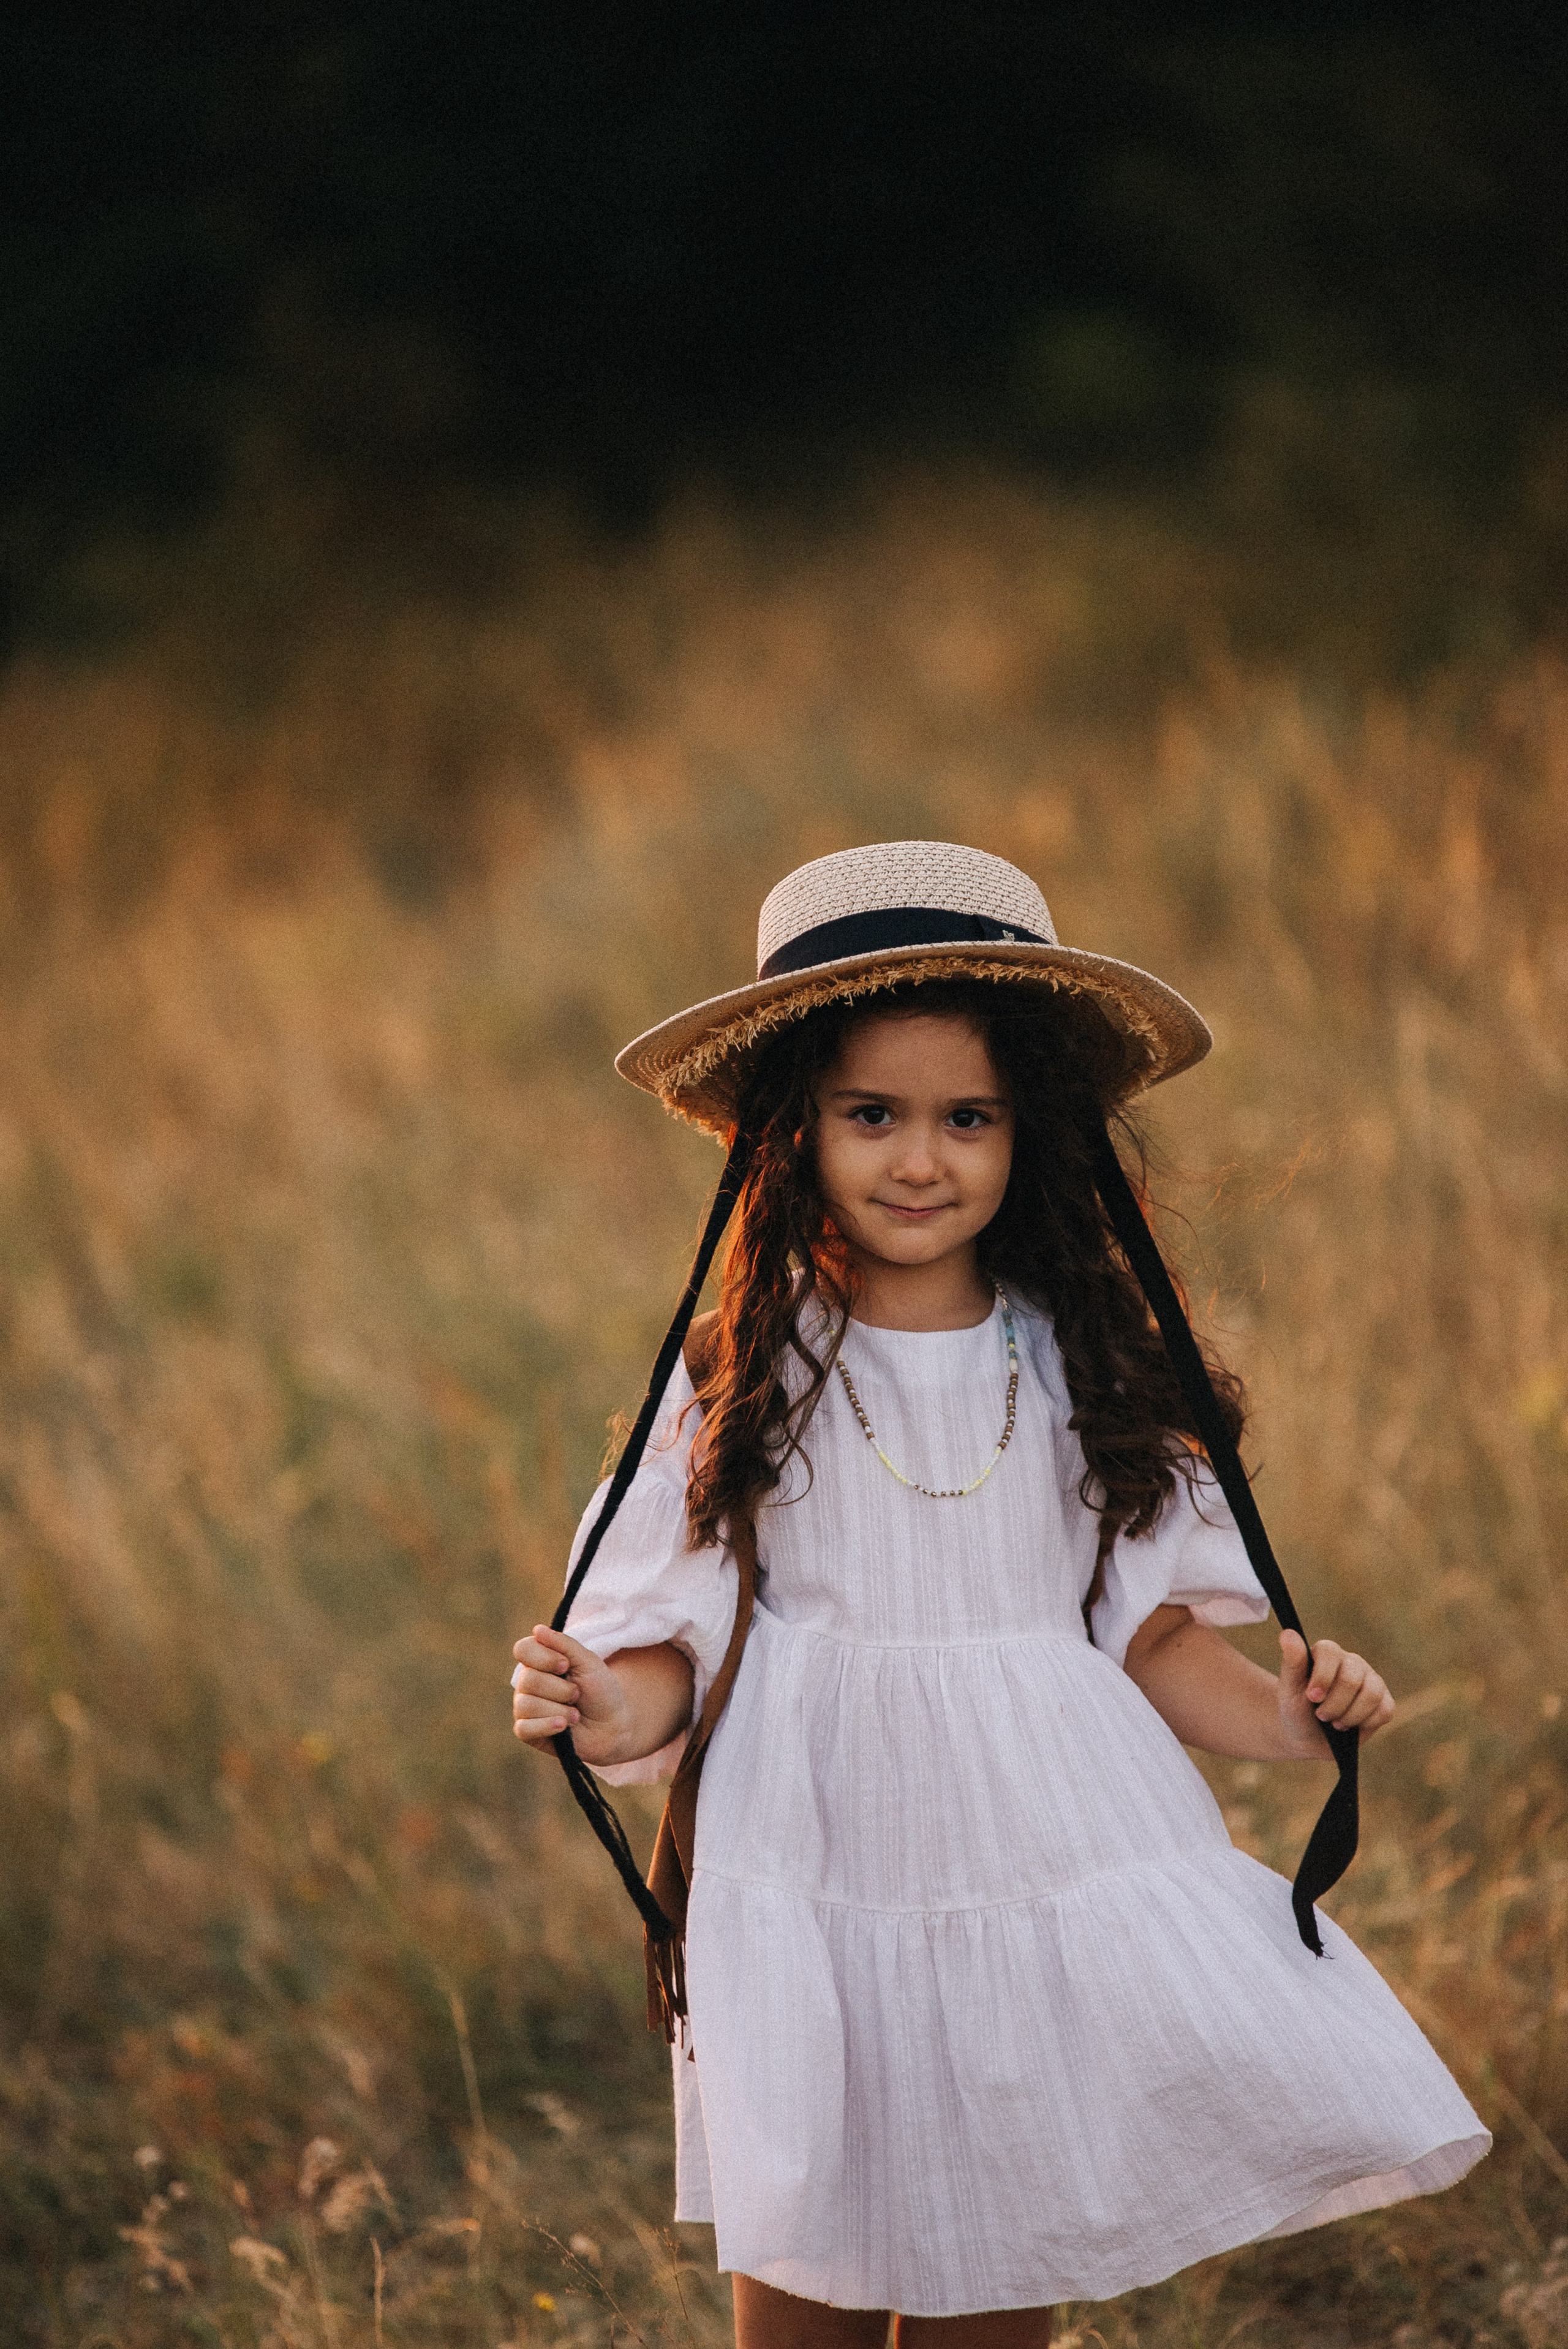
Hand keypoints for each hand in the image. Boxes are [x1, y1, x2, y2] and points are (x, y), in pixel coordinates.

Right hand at [511, 1624, 632, 1764]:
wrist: (613, 1725)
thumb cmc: (600, 1691)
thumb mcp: (588, 1662)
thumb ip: (564, 1644)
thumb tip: (537, 1629)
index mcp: (539, 1662)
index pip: (522, 1649)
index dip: (544, 1657)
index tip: (566, 1665)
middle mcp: (527, 1683)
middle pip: (528, 1679)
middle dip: (561, 1689)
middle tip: (577, 1694)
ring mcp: (525, 1708)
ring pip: (527, 1705)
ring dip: (559, 1710)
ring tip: (575, 1715)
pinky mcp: (527, 1732)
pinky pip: (523, 1728)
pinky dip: (546, 1726)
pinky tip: (563, 1726)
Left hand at [1277, 1630, 1393, 1755]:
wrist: (1310, 1738)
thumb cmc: (1297, 1710)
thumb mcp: (1289, 1690)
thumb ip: (1291, 1662)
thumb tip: (1287, 1633)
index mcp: (1327, 1653)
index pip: (1330, 1652)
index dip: (1322, 1677)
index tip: (1311, 1697)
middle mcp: (1352, 1662)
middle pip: (1351, 1678)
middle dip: (1334, 1704)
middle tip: (1321, 1716)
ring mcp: (1371, 1680)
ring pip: (1372, 1693)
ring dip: (1350, 1716)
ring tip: (1335, 1723)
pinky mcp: (1384, 1701)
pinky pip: (1385, 1710)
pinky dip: (1365, 1724)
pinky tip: (1351, 1726)